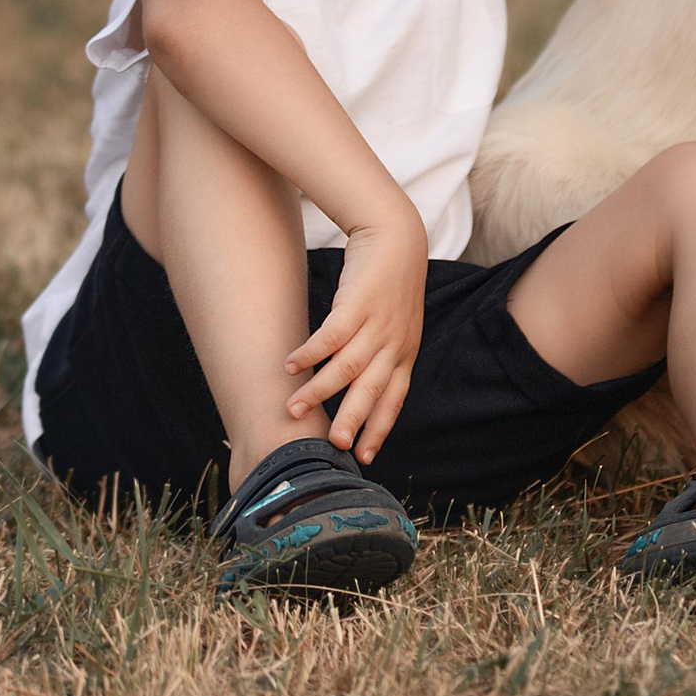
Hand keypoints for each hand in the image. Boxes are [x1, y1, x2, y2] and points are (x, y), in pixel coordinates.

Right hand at [282, 212, 426, 462]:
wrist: (397, 238)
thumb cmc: (389, 285)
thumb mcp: (396, 325)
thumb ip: (379, 355)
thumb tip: (352, 387)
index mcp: (404, 353)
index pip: (393, 399)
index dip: (378, 428)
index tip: (363, 457)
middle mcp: (394, 343)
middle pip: (370, 390)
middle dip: (350, 421)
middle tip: (332, 445)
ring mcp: (377, 323)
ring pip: (346, 367)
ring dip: (318, 391)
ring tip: (292, 409)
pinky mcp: (358, 302)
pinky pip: (331, 335)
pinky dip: (310, 353)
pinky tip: (291, 365)